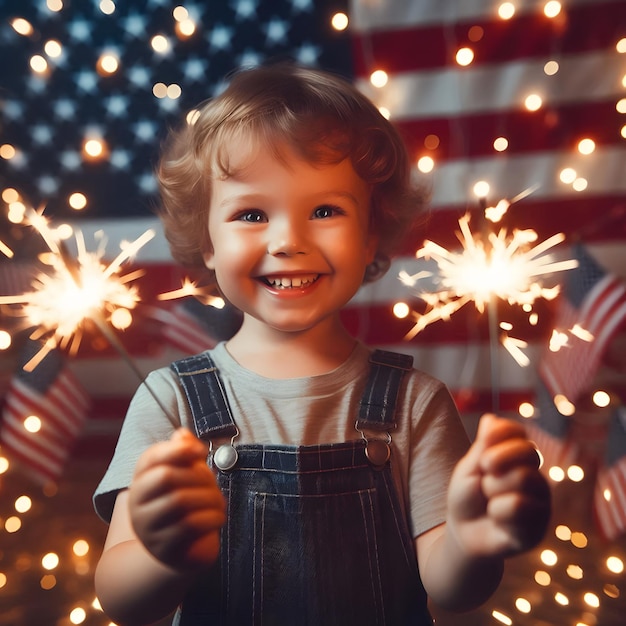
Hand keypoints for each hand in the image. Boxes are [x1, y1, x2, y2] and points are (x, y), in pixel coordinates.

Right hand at [128, 428, 225, 570]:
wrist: (182, 554)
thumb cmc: (187, 506)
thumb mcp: (186, 477)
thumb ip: (184, 454)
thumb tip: (182, 433)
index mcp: (140, 481)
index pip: (150, 457)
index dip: (178, 449)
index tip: (201, 451)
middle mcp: (136, 505)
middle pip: (166, 477)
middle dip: (198, 476)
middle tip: (214, 483)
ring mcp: (147, 529)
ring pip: (179, 501)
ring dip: (208, 497)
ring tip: (219, 501)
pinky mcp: (163, 550)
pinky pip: (189, 526)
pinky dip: (210, 517)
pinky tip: (218, 517)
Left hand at [446, 414, 550, 558]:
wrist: (464, 533)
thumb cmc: (467, 496)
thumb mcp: (469, 468)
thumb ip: (483, 447)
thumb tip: (490, 419)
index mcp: (519, 457)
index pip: (520, 432)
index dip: (500, 436)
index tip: (482, 451)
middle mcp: (536, 475)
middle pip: (528, 452)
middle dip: (494, 463)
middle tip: (483, 477)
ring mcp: (541, 501)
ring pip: (523, 479)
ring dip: (492, 490)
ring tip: (490, 502)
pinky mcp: (540, 525)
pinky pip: (518, 507)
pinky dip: (497, 512)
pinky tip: (498, 520)